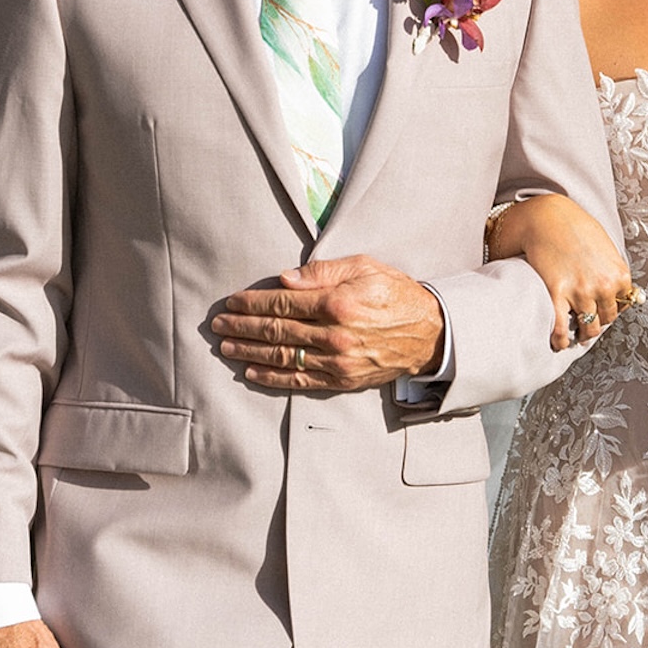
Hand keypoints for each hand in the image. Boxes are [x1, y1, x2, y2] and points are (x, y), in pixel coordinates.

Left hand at [212, 255, 445, 391]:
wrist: (429, 332)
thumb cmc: (395, 292)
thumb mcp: (364, 267)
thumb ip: (323, 272)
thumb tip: (285, 279)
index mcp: (338, 302)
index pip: (283, 302)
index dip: (253, 302)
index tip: (232, 302)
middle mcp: (334, 334)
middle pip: (276, 331)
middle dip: (242, 327)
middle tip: (218, 325)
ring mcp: (337, 361)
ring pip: (282, 358)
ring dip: (249, 353)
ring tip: (226, 347)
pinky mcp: (342, 380)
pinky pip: (299, 380)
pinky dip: (272, 377)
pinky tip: (251, 372)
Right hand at [487, 195, 632, 351]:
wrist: (547, 217)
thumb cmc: (576, 227)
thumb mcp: (606, 247)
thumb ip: (614, 270)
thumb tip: (622, 292)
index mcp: (619, 274)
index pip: (624, 304)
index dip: (613, 307)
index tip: (603, 309)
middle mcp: (603, 286)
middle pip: (607, 319)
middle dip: (599, 320)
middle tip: (589, 320)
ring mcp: (580, 292)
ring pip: (589, 329)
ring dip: (583, 332)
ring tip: (576, 333)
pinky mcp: (557, 294)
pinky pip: (561, 329)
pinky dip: (561, 340)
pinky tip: (559, 342)